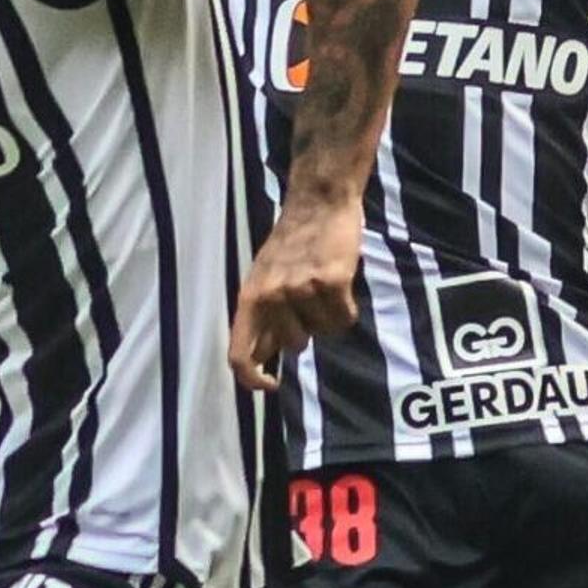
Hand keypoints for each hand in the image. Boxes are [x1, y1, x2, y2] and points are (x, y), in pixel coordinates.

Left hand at [228, 200, 365, 389]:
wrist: (318, 202)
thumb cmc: (291, 243)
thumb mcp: (263, 279)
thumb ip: (261, 317)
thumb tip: (262, 360)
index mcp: (249, 297)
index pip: (240, 355)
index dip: (253, 380)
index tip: (271, 386)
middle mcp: (271, 296)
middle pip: (295, 345)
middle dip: (307, 330)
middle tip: (309, 299)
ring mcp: (301, 289)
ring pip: (324, 332)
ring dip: (329, 315)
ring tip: (323, 285)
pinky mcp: (331, 282)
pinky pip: (344, 318)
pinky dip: (347, 308)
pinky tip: (341, 283)